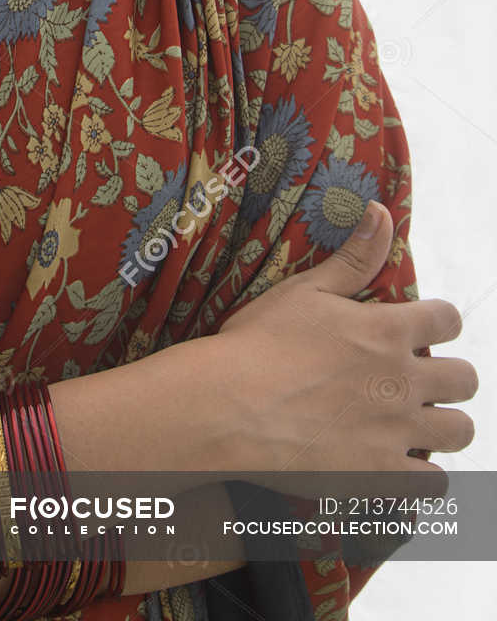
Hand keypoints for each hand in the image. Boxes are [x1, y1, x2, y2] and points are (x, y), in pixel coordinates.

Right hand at [215, 202, 477, 497]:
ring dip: (446, 424)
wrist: (229, 408)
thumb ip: (353, 257)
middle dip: (452, 376)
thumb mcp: (305, 289)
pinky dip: (424, 475)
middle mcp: (404, 380)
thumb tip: (382, 211)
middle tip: (421, 379)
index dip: (440, 320)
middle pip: (466, 379)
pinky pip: (433, 483)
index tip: (423, 326)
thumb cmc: (260, 342)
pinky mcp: (382, 475)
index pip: (448, 319)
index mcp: (388, 331)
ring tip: (419, 422)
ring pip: (461, 431)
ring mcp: (397, 432)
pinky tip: (401, 462)